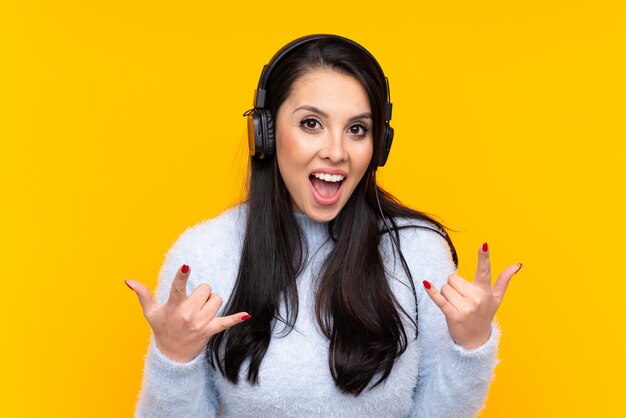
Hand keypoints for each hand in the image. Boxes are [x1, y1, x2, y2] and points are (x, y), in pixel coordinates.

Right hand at [126, 264, 249, 362]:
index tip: (186, 267)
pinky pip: (226, 322)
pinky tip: (246, 315)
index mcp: (173, 307)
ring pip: (216, 299)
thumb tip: (128, 280)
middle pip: (205, 289)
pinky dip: (236, 319)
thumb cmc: (162, 329)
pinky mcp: (211, 330)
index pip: (177, 288)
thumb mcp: (151, 312)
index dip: (181, 277)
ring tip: (201, 311)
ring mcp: (200, 323)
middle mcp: (188, 315)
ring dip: (211, 302)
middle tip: (192, 303)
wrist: (172, 356)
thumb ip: (142, 294)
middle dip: (201, 293)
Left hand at [423, 243, 520, 348]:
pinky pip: (439, 299)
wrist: (476, 340)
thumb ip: (504, 280)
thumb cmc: (485, 315)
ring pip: (445, 288)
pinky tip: (426, 284)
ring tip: (456, 306)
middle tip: (462, 299)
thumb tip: (517, 264)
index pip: (485, 271)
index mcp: (486, 292)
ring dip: (447, 295)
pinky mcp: (453, 315)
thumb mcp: (496, 298)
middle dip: (454, 286)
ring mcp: (465, 308)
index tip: (484, 244)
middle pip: (453, 278)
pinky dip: (432, 292)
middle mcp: (477, 299)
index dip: (484, 257)